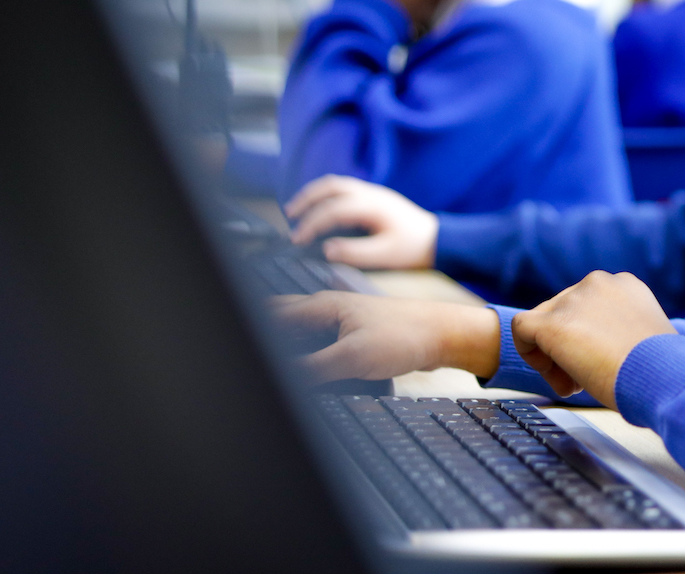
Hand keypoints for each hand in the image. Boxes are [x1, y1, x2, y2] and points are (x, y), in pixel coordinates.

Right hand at [271, 292, 499, 383]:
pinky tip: (308, 378)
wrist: (444, 335)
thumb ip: (312, 368)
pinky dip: (308, 361)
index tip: (239, 353)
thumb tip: (281, 378)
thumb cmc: (407, 335)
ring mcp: (340, 324)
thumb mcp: (352, 356)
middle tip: (255, 367)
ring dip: (288, 354)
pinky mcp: (352, 339)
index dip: (251, 333)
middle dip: (266, 342)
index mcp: (321, 306)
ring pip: (300, 339)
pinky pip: (319, 348)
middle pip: (282, 325)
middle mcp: (327, 310)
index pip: (271, 316)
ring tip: (277, 374)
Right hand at [285, 175, 437, 268]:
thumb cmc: (414, 248)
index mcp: (372, 206)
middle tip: (290, 216)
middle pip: (330, 186)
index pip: (333, 210)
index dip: (311, 224)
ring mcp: (374, 192)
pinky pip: (345, 188)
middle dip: (306, 199)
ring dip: (314, 194)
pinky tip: (320, 208)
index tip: (297, 239)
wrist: (439, 240)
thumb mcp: (385, 256)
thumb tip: (326, 249)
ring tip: (297, 210)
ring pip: (336, 183)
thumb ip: (355, 253)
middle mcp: (372, 193)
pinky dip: (326, 195)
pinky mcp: (376, 197)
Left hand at [511, 272, 676, 407]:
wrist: (661, 377)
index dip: (589, 336)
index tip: (601, 361)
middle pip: (563, 312)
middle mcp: (597, 283)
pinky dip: (529, 352)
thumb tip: (601, 346)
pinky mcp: (553, 323)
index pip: (587, 305)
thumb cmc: (660, 369)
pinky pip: (521, 329)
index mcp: (623, 285)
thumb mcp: (645, 336)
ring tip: (574, 384)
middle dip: (570, 347)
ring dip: (553, 355)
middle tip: (585, 378)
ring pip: (543, 322)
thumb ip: (621, 330)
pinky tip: (553, 375)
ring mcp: (573, 300)